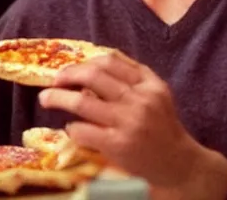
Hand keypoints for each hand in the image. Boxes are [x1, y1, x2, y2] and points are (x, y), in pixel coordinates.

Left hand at [38, 54, 226, 198]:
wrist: (180, 166)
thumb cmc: (163, 128)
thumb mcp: (156, 95)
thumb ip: (132, 76)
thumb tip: (92, 63)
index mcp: (149, 84)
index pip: (110, 61)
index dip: (83, 63)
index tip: (69, 70)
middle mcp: (140, 100)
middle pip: (93, 76)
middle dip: (66, 75)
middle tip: (53, 81)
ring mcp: (128, 122)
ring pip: (82, 102)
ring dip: (58, 98)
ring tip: (46, 99)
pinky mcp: (118, 145)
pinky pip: (83, 130)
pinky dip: (72, 127)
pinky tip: (72, 129)